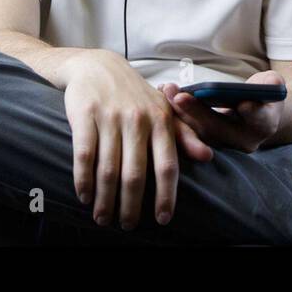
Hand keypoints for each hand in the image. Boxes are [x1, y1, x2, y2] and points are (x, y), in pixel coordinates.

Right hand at [62, 50, 210, 229]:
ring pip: (108, 170)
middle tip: (127, 225)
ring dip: (105, 200)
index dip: (166, 195)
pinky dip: (83, 180)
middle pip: (135, 174)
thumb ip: (184, 135)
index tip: (163, 219)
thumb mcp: (163, 110)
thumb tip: (207, 157)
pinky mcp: (84, 114)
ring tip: (103, 218)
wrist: (98, 65)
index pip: (167, 165)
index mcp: (161, 120)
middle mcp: (137, 119)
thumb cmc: (135, 94)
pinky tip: (84, 196)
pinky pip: (84, 155)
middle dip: (131, 206)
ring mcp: (110, 117)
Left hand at [161, 70, 285, 152]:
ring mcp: (224, 144)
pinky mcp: (207, 141)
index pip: (259, 120)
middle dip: (198, 112)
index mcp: (265, 125)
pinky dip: (175, 112)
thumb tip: (268, 83)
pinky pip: (188, 129)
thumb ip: (272, 84)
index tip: (243, 104)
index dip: (252, 112)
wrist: (259, 113)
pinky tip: (162, 93)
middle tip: (180, 96)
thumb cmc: (265, 92)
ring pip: (199, 131)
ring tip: (167, 90)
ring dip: (180, 112)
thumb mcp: (273, 84)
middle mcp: (244, 141)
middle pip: (219, 128)